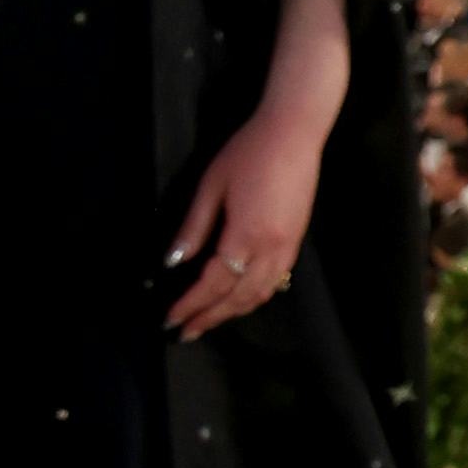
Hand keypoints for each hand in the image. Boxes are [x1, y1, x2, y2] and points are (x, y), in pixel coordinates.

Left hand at [166, 102, 322, 335]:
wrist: (294, 134)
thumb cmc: (247, 154)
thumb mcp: (211, 187)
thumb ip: (194, 228)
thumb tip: (172, 262)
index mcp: (245, 237)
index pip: (214, 284)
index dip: (191, 305)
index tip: (171, 319)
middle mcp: (270, 250)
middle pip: (237, 298)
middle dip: (209, 318)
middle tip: (184, 333)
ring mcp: (288, 248)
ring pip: (259, 295)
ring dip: (232, 314)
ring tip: (207, 322)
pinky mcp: (296, 242)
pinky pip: (273, 283)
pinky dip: (253, 299)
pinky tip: (238, 301)